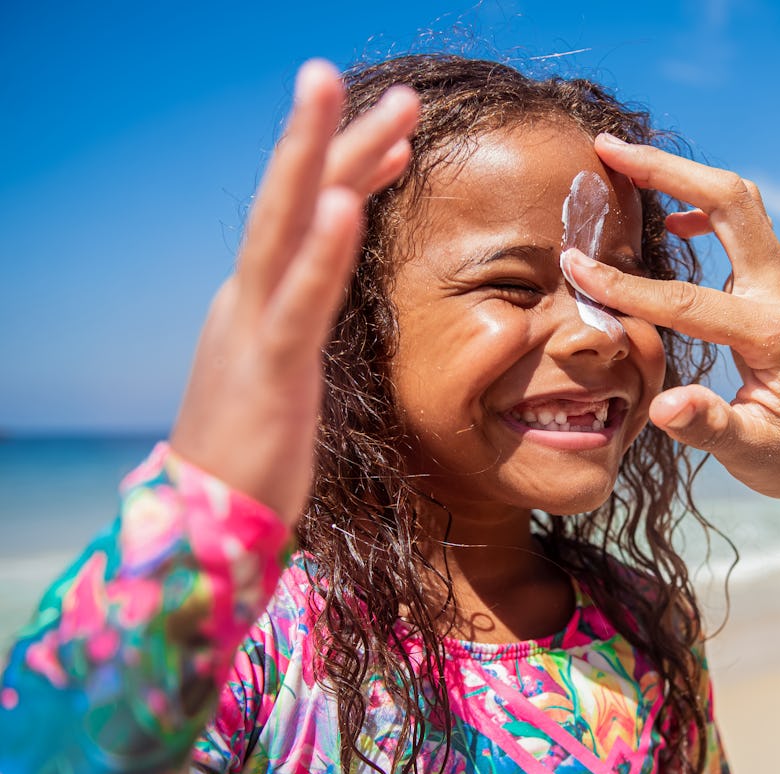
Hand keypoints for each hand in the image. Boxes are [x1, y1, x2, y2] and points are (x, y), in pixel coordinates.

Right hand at [170, 61, 418, 524]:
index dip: (348, 170)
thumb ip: (304, 325)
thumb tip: (329, 295)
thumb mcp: (286, 373)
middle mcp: (248, 300)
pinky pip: (297, 302)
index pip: (307, 219)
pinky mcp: (268, 372)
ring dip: (314, 157)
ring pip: (284, 227)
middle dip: (322, 132)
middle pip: (291, 199)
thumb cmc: (255, 452)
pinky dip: (320, 251)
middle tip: (339, 69)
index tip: (396, 134)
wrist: (209, 523)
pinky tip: (340, 203)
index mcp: (259, 302)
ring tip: (333, 92)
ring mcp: (252, 329)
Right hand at [562, 134, 779, 499]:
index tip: (575, 267)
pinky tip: (669, 220)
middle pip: (731, 203)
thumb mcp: (753, 455)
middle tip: (606, 147)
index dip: (628, 286)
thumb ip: (708, 426)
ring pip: (738, 200)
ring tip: (622, 161)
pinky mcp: (776, 279)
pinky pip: (740, 221)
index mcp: (775, 335)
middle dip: (668, 171)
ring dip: (682, 174)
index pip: (689, 302)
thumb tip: (663, 406)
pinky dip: (700, 203)